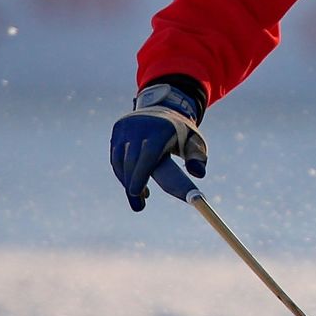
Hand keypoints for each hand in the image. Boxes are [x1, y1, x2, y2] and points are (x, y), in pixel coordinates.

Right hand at [111, 80, 208, 211]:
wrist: (164, 107)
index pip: (148, 154)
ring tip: (139, 197)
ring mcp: (128, 126)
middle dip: (133, 186)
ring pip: (120, 160)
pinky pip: (115, 156)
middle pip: (132, 161)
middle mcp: (142, 125)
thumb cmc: (181, 133)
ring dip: (127, 181)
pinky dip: (122, 172)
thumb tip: (199, 174)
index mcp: (163, 129)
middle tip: (139, 207)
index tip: (138, 194)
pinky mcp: (118, 129)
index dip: (141, 174)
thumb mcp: (194, 142)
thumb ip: (197, 158)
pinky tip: (131, 184)